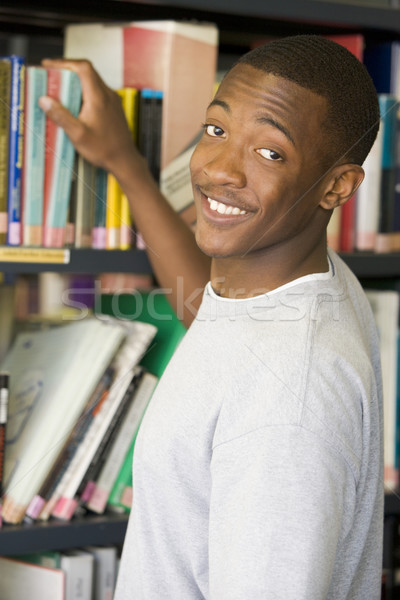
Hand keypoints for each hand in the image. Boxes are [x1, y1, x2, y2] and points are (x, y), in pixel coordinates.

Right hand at [38, 58, 142, 177]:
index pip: (82, 67)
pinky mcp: (114, 108)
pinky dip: (84, 90)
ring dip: (76, 79)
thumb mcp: (78, 134)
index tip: (48, 65)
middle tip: (51, 74)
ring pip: (93, 80)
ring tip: (60, 87)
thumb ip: (61, 116)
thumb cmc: (104, 149)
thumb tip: (44, 100)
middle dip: (67, 69)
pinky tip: (76, 101)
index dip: (64, 62)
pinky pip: (97, 91)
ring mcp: (113, 100)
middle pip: (87, 71)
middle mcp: (108, 95)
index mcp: (99, 97)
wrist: (125, 161)